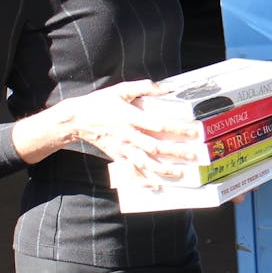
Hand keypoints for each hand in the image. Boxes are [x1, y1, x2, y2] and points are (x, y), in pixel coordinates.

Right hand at [56, 80, 206, 187]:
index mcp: (131, 118)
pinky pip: (130, 172)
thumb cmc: (101, 102)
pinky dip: (142, 180)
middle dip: (176, 153)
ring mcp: (122, 149)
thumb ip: (144, 87)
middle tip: (194, 155)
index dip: (176, 129)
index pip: (158, 125)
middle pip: (155, 147)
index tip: (193, 132)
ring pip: (145, 163)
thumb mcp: (121, 90)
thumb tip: (167, 87)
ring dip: (163, 170)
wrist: (77, 118)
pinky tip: (155, 185)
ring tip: (180, 172)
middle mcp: (128, 136)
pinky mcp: (117, 157)